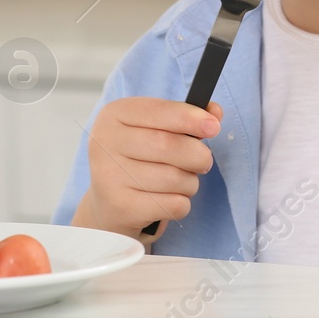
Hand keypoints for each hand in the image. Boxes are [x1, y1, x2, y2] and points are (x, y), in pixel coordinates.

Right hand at [71, 97, 223, 242]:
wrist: (109, 205)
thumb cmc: (138, 160)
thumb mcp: (155, 130)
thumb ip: (185, 117)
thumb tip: (214, 112)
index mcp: (114, 115)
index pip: (159, 111)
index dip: (191, 118)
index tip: (214, 127)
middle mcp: (104, 142)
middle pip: (168, 145)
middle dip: (198, 155)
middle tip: (204, 161)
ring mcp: (109, 175)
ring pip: (174, 178)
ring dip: (190, 183)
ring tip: (182, 182)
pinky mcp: (120, 206)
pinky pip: (173, 204)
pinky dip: (182, 204)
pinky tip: (168, 200)